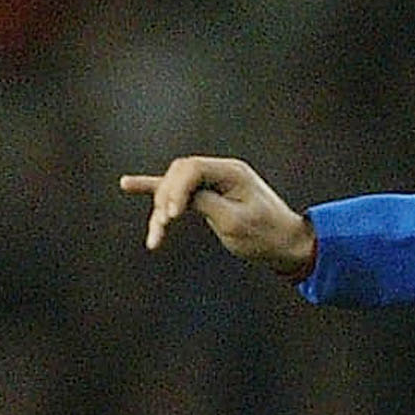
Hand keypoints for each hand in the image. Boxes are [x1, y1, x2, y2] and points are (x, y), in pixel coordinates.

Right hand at [120, 155, 319, 276]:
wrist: (287, 245)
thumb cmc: (267, 236)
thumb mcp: (235, 223)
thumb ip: (205, 204)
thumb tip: (178, 200)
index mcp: (232, 172)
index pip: (191, 169)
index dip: (175, 189)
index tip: (172, 216)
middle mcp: (222, 171)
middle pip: (178, 174)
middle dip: (165, 198)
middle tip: (164, 225)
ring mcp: (214, 182)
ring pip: (175, 185)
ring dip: (162, 207)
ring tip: (156, 233)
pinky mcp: (208, 194)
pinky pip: (178, 190)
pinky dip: (155, 190)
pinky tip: (127, 185)